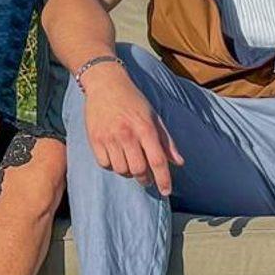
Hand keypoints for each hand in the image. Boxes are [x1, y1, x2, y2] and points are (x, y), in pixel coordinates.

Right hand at [81, 64, 181, 196]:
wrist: (105, 84)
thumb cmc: (133, 100)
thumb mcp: (154, 116)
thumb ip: (166, 141)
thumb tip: (179, 162)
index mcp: (145, 128)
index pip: (157, 160)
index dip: (164, 179)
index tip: (166, 191)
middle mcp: (127, 134)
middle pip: (138, 169)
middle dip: (144, 178)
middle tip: (146, 178)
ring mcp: (109, 137)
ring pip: (121, 169)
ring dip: (128, 171)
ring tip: (130, 163)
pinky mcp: (95, 139)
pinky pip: (105, 164)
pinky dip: (112, 165)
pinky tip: (116, 156)